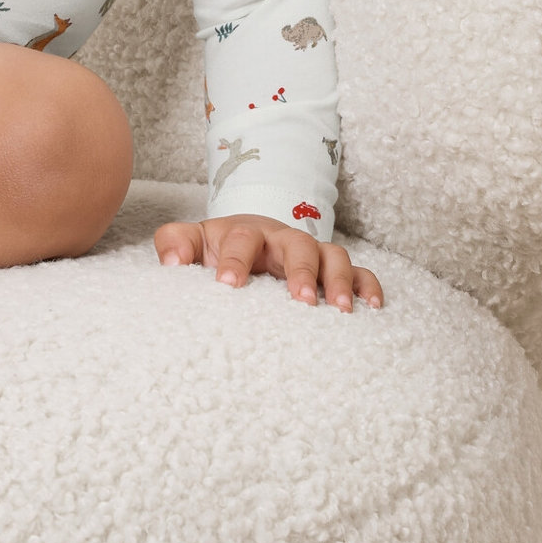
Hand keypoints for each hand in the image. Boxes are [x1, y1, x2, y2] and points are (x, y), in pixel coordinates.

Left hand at [154, 213, 383, 311]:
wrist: (244, 242)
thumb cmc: (217, 249)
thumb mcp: (192, 242)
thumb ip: (174, 244)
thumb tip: (170, 263)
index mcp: (244, 232)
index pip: (241, 239)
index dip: (234, 260)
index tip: (227, 284)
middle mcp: (282, 239)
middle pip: (297, 244)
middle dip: (299, 271)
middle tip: (300, 300)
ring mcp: (311, 253)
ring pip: (333, 255)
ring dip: (338, 280)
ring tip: (340, 309)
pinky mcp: (332, 270)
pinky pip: (360, 272)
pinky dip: (367, 285)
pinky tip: (372, 308)